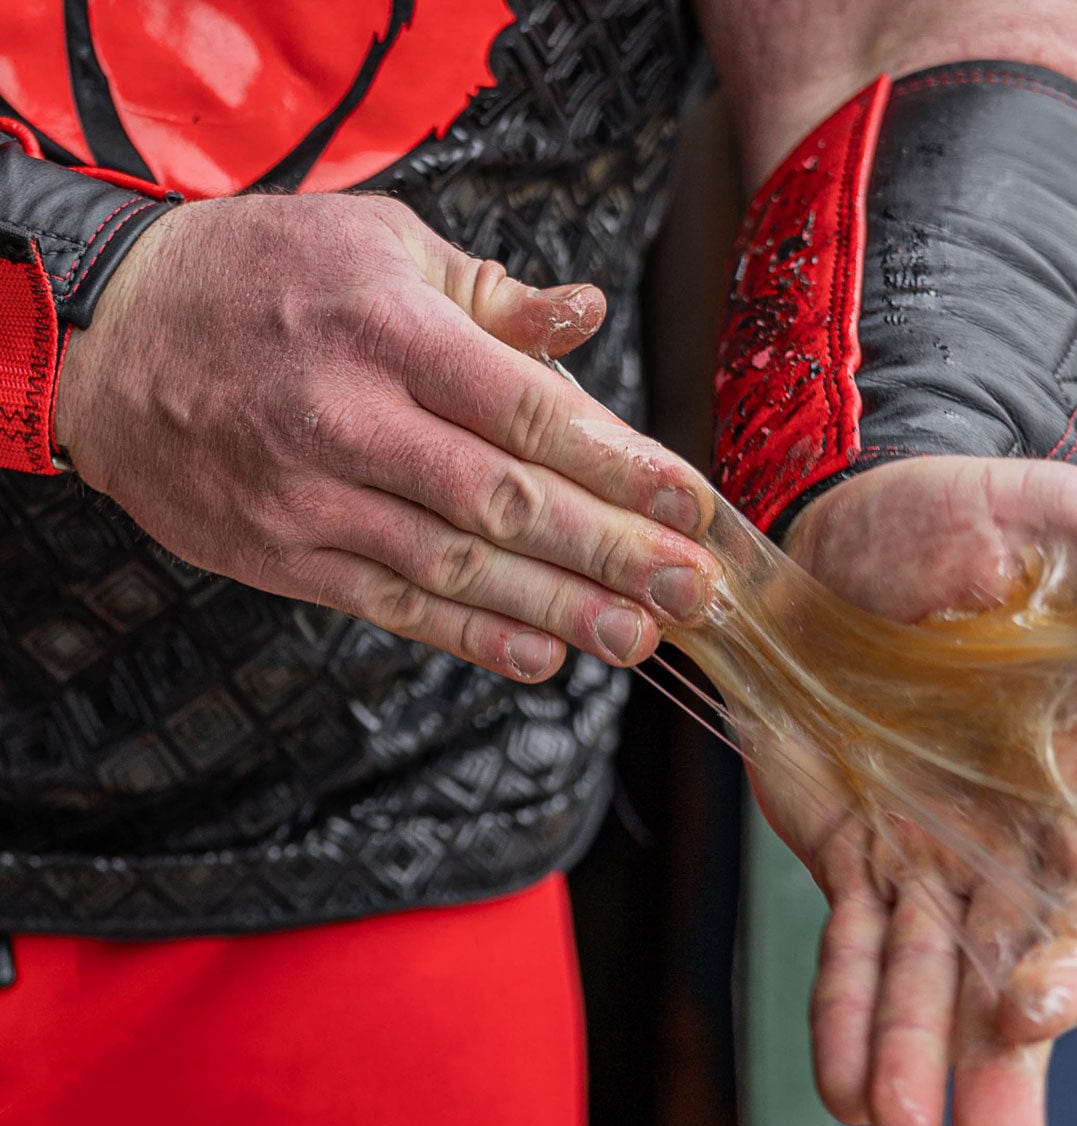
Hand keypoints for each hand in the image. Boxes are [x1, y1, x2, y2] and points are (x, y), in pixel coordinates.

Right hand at [55, 193, 716, 679]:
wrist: (117, 340)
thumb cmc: (265, 278)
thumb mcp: (379, 249)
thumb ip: (489, 297)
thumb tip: (586, 316)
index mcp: (390, 330)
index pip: (528, 412)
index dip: (619, 464)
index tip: (691, 507)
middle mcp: (352, 420)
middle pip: (506, 502)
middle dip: (610, 553)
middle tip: (691, 595)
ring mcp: (314, 499)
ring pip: (458, 567)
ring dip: (557, 610)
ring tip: (638, 639)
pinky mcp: (287, 555)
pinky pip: (394, 605)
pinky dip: (471, 637)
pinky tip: (540, 658)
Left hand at [753, 456, 1076, 1125]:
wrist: (852, 526)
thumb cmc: (971, 516)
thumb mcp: (1061, 525)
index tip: (1038, 1004)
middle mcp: (1016, 828)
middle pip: (1019, 959)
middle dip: (1001, 1055)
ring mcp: (931, 844)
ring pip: (929, 968)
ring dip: (913, 1049)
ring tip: (896, 1123)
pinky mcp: (852, 843)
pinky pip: (853, 934)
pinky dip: (845, 1001)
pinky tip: (843, 1074)